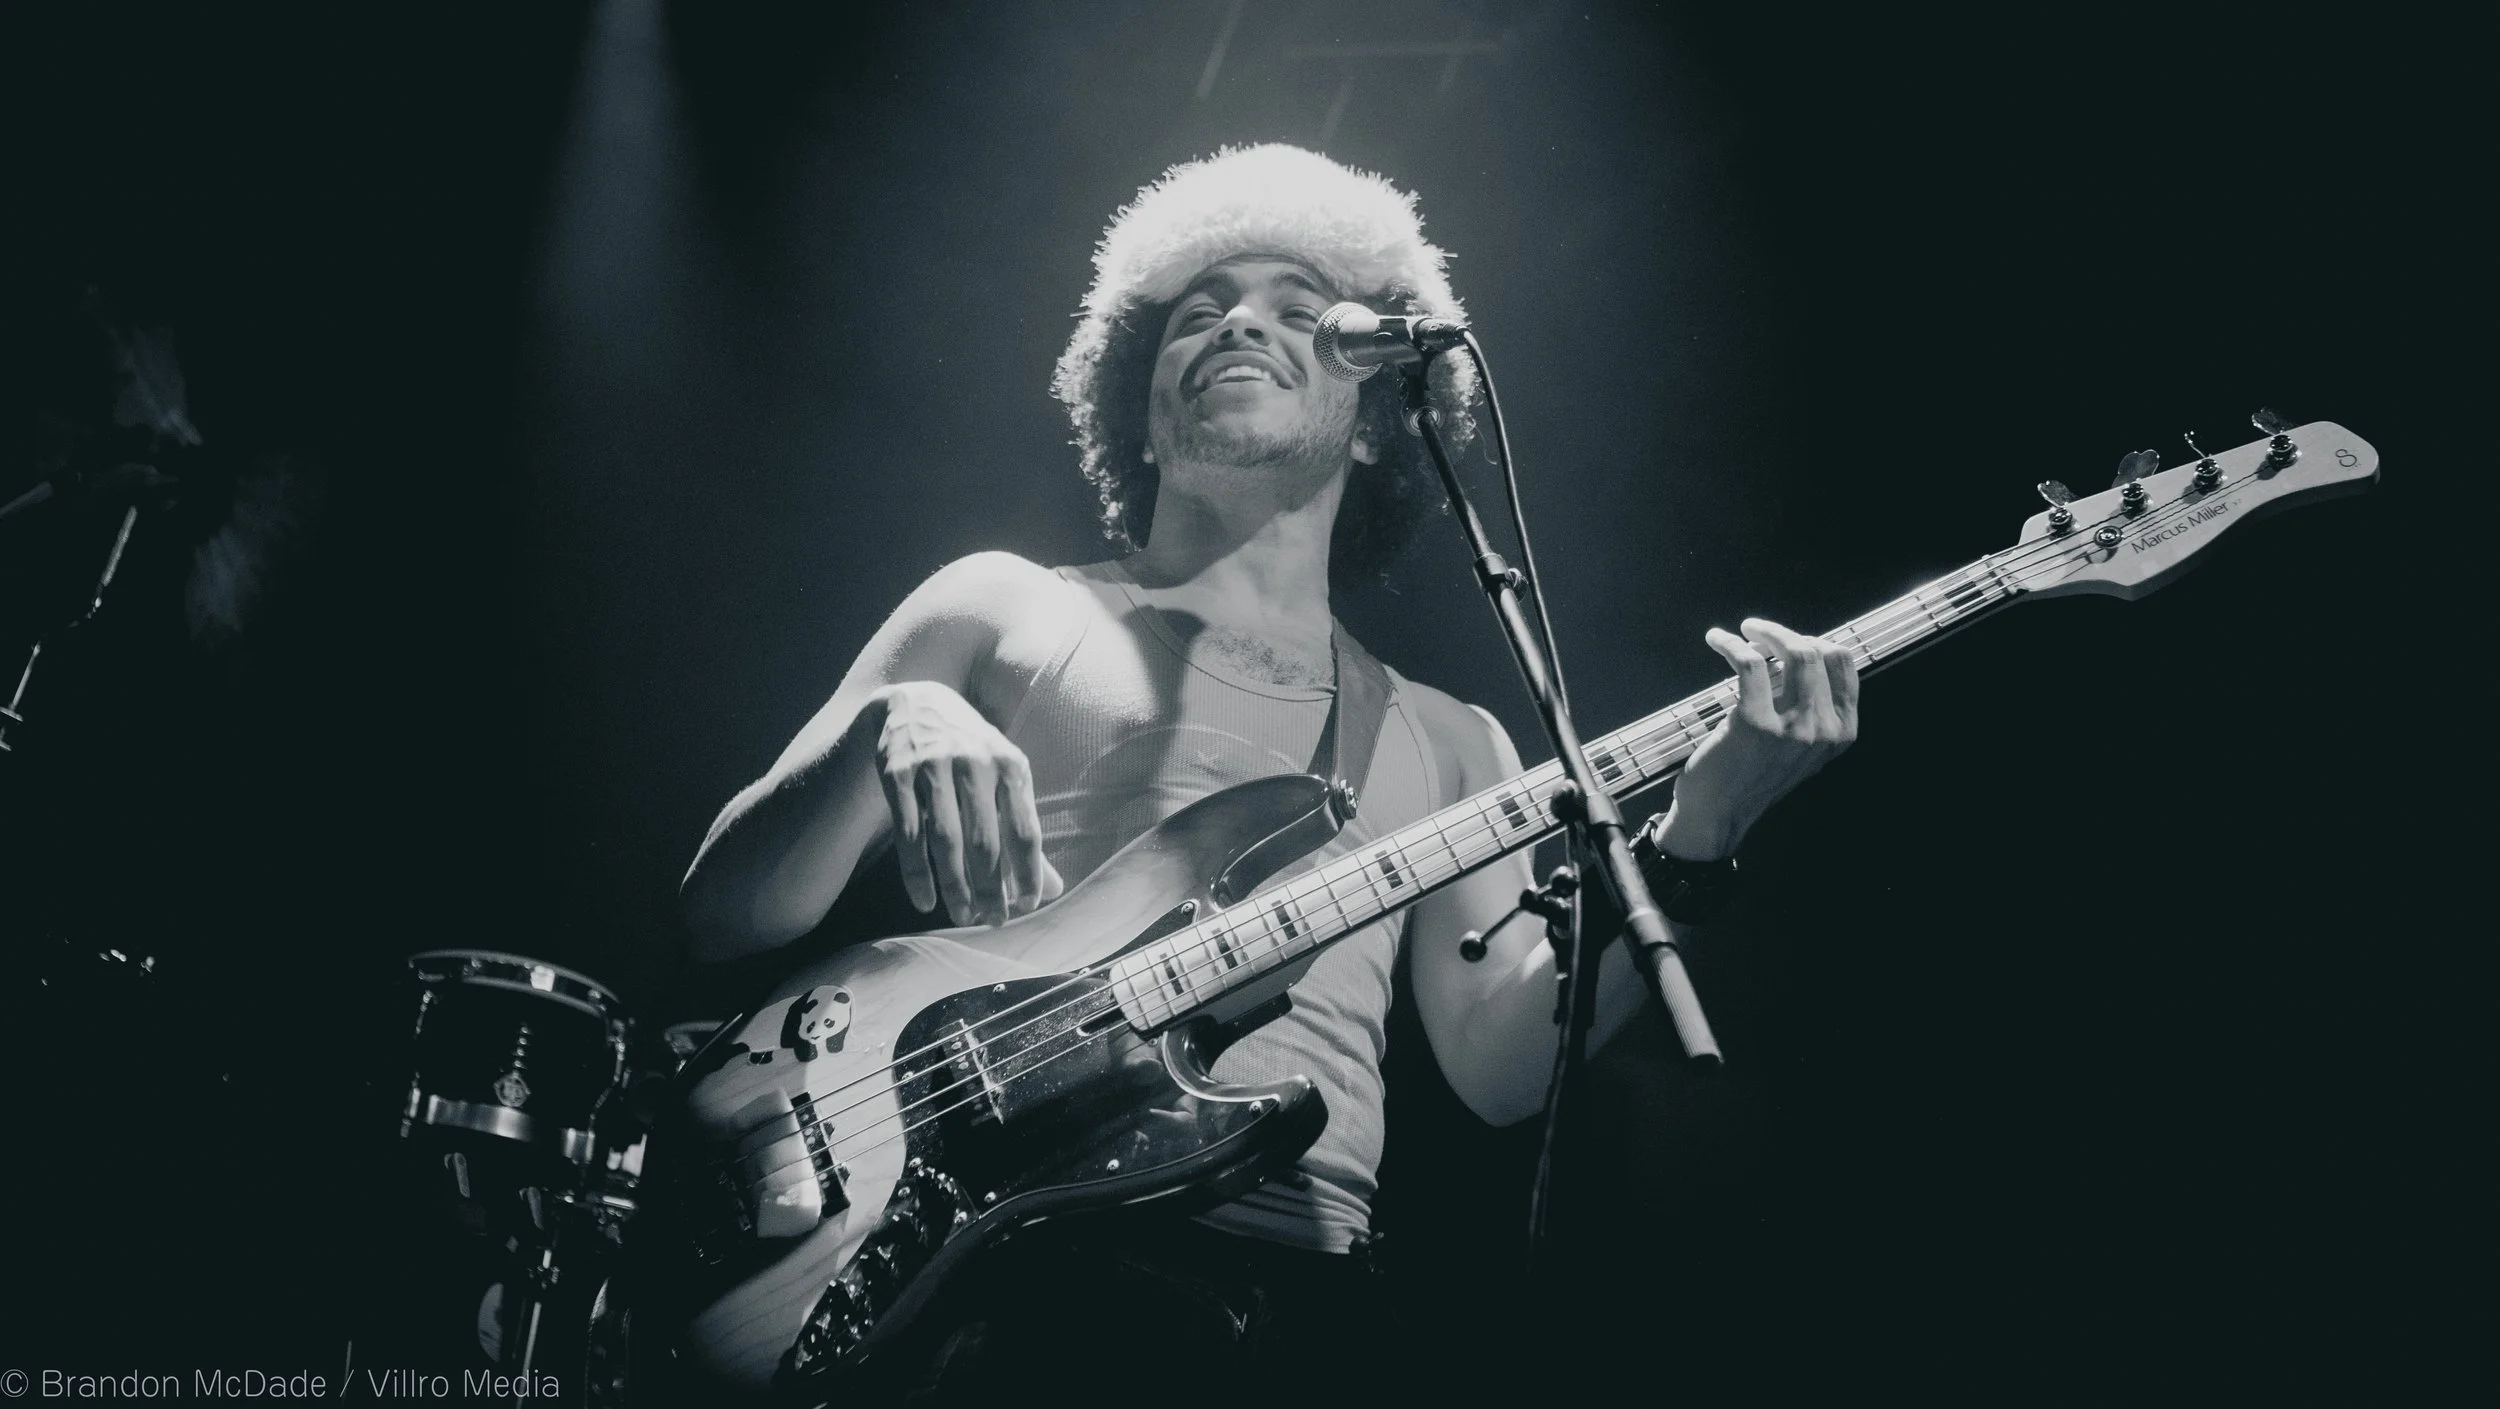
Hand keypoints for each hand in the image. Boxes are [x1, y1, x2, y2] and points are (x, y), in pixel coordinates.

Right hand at [871, 681, 1064, 925]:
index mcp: (1010, 765)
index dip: (1028, 873)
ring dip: (955, 886)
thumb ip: (1023, 830)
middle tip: (994, 921)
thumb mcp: (1004, 778)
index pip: (1025, 829)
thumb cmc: (970, 752)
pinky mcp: (897, 774)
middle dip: (992, 888)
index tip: (1028, 905)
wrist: (914, 703)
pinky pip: (909, 834)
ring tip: (963, 916)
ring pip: (946, 840)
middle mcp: (975, 762)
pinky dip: (917, 873)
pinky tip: (924, 901)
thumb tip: (1051, 889)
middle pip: (986, 840)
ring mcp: (933, 766)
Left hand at [1652, 617, 1860, 860]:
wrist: (1719, 814)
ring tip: (1741, 632)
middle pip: (1816, 652)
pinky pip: (1750, 663)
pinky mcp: (1756, 724)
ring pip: (1792, 652)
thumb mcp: (1800, 746)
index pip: (1843, 664)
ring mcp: (1794, 728)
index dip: (1814, 640)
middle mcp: (1824, 729)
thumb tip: (1795, 652)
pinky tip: (1717, 640)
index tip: (1787, 638)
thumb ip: (1810, 707)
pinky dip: (1731, 644)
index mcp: (1841, 731)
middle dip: (1783, 633)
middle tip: (1756, 631)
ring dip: (1763, 632)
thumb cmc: (1752, 775)